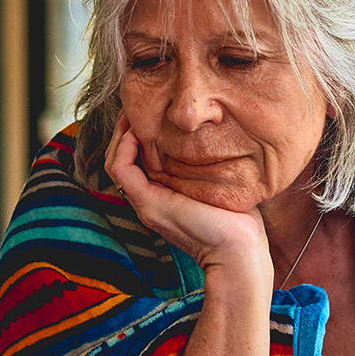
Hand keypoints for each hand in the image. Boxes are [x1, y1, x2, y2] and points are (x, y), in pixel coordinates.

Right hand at [105, 115, 269, 280]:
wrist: (239, 250)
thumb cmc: (239, 220)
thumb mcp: (220, 183)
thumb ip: (209, 165)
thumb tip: (218, 138)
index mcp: (162, 197)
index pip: (135, 161)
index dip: (136, 134)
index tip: (150, 111)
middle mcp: (148, 200)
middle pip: (120, 158)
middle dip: (124, 129)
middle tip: (135, 106)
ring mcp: (145, 203)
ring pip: (115, 162)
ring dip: (121, 134)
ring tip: (133, 114)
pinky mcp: (148, 203)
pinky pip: (121, 168)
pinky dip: (125, 146)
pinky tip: (139, 131)